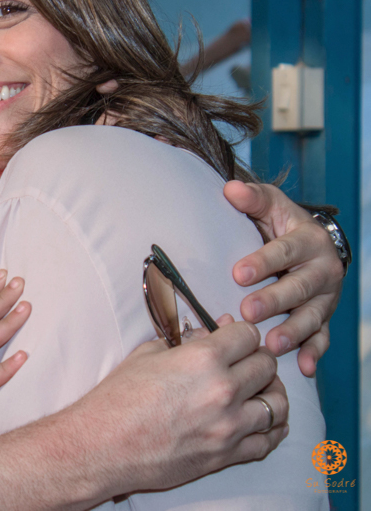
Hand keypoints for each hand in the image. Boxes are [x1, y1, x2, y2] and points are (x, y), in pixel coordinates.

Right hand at [74, 315, 286, 495]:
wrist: (102, 445)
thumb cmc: (118, 399)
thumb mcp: (147, 355)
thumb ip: (185, 342)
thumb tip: (210, 333)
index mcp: (203, 360)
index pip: (248, 336)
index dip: (241, 333)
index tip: (235, 338)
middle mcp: (223, 391)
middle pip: (267, 366)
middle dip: (257, 359)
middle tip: (244, 361)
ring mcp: (228, 426)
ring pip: (277, 403)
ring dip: (271, 393)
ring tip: (259, 390)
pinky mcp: (226, 455)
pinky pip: (268, 441)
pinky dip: (270, 428)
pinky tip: (263, 420)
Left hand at [224, 180, 343, 375]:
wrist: (308, 241)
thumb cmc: (280, 223)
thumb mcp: (269, 204)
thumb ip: (252, 198)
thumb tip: (231, 189)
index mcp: (309, 240)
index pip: (285, 251)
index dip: (263, 262)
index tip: (238, 273)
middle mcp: (322, 269)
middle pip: (299, 287)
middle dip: (274, 301)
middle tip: (248, 312)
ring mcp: (325, 296)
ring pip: (312, 316)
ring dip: (294, 332)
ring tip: (272, 344)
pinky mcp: (323, 316)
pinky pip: (321, 337)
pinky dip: (313, 353)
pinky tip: (303, 368)